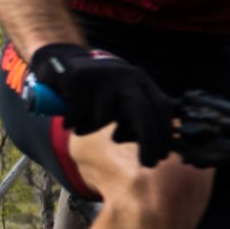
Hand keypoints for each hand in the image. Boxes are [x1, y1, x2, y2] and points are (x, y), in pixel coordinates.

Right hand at [28, 43, 172, 166]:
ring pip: (103, 117)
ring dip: (92, 128)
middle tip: (149, 164)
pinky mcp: (80, 79)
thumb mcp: (122, 102)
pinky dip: (74, 123)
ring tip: (84, 126)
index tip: (162, 155)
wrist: (65, 64)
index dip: (165, 132)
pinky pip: (79, 114)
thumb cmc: (97, 93)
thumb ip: (137, 119)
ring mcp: (104, 76)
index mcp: (141, 80)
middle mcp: (126, 76)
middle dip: (149, 140)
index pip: (161, 106)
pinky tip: (71, 119)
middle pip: (142, 111)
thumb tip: (154, 150)